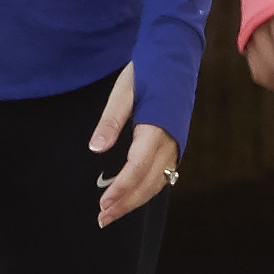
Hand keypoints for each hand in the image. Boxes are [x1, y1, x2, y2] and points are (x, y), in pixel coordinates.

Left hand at [88, 83, 180, 225]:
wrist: (178, 54)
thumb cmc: (150, 69)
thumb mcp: (124, 89)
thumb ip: (111, 120)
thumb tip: (96, 148)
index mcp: (157, 128)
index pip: (138, 168)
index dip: (120, 189)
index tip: (103, 204)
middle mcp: (171, 141)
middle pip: (149, 183)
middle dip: (126, 203)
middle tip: (102, 219)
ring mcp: (177, 144)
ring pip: (158, 182)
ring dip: (136, 200)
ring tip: (113, 212)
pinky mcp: (176, 143)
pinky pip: (163, 174)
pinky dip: (146, 188)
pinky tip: (132, 194)